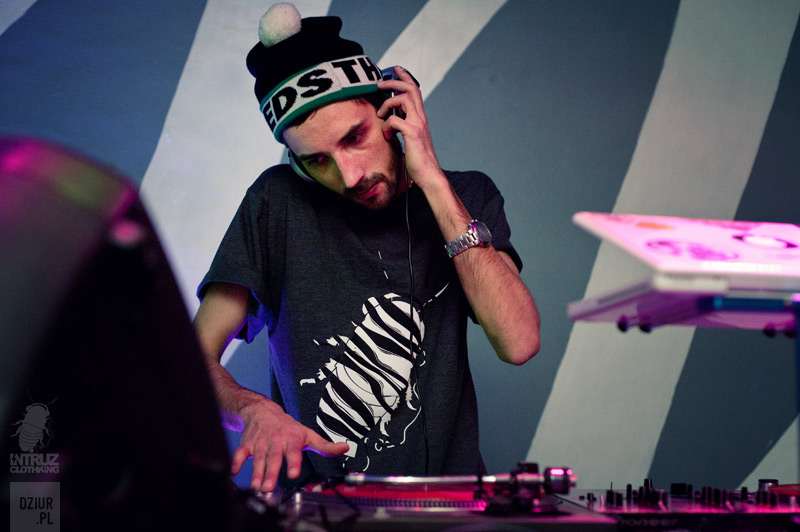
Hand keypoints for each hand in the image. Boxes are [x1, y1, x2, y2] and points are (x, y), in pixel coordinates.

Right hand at [232, 400, 349, 491]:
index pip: (293, 452)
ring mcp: (261, 443)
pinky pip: (240, 453)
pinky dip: (236, 462)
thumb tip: (344, 448)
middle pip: (273, 458)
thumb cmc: (288, 426)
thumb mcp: (307, 434)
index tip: (294, 474)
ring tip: (256, 487)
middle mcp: (276, 441)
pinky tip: (233, 472)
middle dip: (271, 473)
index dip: (294, 462)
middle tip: (269, 487)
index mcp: (291, 440)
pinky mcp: (247, 444)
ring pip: (258, 459)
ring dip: (256, 473)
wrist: (263, 410)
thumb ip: (324, 445)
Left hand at [377, 66, 445, 189]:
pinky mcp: (412, 133)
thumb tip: (391, 119)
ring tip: (381, 116)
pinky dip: (387, 126)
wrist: (429, 174)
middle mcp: (421, 117)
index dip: (405, 77)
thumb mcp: (410, 138)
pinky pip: (395, 120)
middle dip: (393, 82)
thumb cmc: (418, 159)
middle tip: (379, 84)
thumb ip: (403, 126)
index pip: (415, 90)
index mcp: (420, 117)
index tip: (396, 68)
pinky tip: (388, 136)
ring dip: (387, 105)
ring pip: (402, 99)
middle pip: (410, 88)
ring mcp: (418, 124)